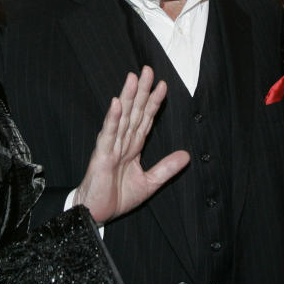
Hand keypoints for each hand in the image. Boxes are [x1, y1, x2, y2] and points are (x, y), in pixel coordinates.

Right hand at [75, 66, 189, 224]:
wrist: (96, 213)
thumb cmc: (116, 198)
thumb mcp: (149, 183)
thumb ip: (166, 168)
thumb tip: (187, 155)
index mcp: (132, 147)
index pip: (145, 120)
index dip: (153, 102)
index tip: (163, 85)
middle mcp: (121, 142)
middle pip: (133, 112)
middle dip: (141, 91)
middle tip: (148, 69)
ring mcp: (110, 147)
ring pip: (121, 118)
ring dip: (128, 97)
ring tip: (133, 78)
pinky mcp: (101, 156)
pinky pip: (108, 135)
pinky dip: (112, 119)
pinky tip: (117, 104)